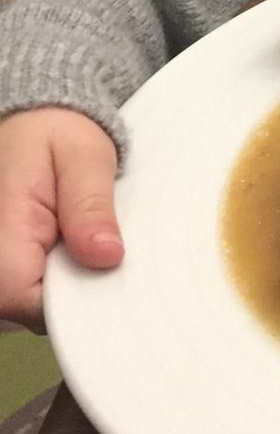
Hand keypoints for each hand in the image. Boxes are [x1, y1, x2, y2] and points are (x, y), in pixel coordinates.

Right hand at [0, 108, 122, 329]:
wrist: (37, 121)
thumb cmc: (57, 133)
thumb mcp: (83, 157)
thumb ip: (90, 207)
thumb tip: (105, 256)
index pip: (25, 299)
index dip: (75, 299)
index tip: (110, 271)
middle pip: (34, 311)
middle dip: (82, 293)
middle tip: (114, 250)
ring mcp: (0, 267)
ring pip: (38, 307)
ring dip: (77, 285)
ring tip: (99, 244)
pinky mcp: (10, 270)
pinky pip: (39, 294)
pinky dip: (69, 280)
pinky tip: (88, 251)